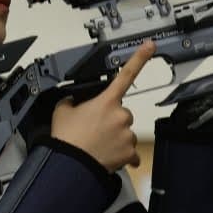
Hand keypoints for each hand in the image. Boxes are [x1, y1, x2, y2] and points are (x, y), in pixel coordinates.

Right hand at [52, 40, 154, 171]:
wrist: (70, 165)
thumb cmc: (67, 139)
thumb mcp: (62, 111)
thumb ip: (71, 101)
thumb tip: (72, 101)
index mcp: (106, 101)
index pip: (126, 74)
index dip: (139, 58)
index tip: (150, 46)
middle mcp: (121, 115)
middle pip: (122, 113)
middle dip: (111, 120)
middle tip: (95, 130)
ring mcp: (127, 134)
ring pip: (126, 133)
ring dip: (116, 137)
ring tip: (98, 144)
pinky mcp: (129, 152)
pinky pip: (131, 153)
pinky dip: (123, 156)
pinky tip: (110, 156)